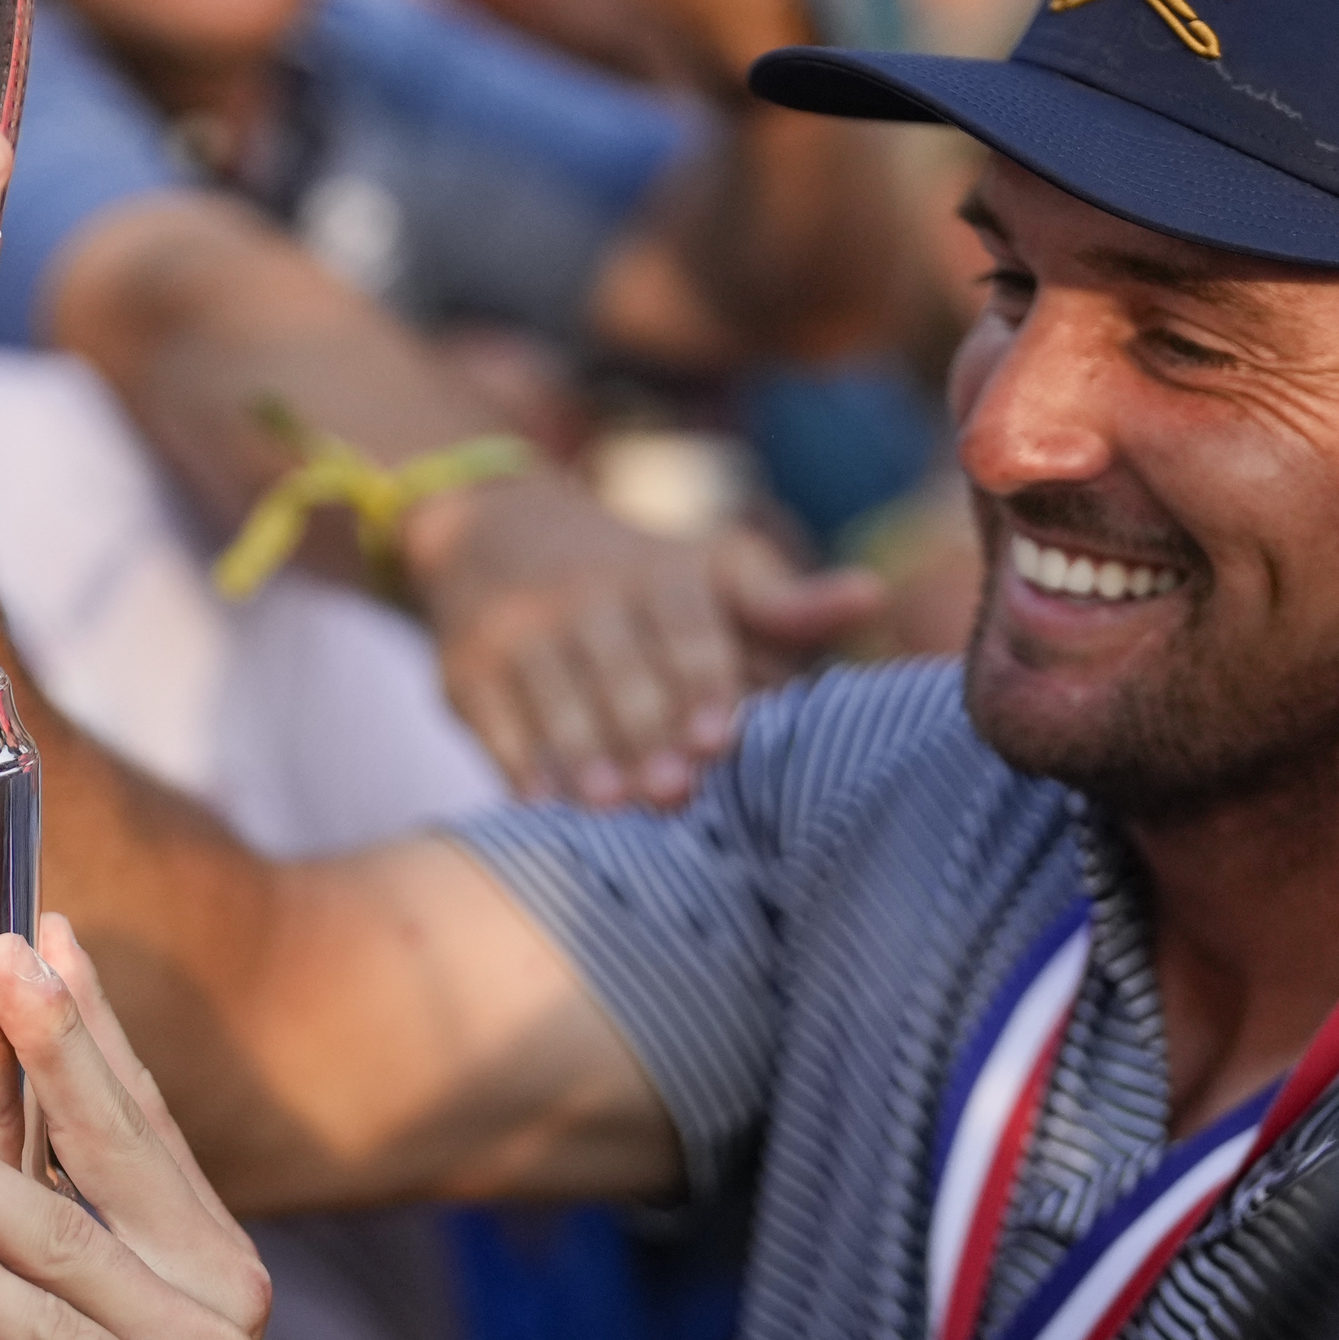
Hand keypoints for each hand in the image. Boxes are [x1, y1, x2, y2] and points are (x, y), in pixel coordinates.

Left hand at [0, 920, 270, 1339]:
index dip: (87, 1018)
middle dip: (47, 1040)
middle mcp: (218, 1279)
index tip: (38, 927)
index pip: (136, 1109)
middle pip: (116, 1141)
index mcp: (199, 1239)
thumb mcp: (39, 1303)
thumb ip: (19, 1213)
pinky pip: (44, 1335)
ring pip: (62, 1236)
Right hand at [408, 471, 879, 805]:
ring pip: (555, 700)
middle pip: (620, 672)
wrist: (496, 534)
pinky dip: (517, 762)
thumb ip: (787, 603)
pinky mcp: (465, 670)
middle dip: (644, 731)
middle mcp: (583, 594)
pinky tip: (540, 804)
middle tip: (672, 791)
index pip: (685, 631)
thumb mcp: (713, 572)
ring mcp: (518, 631)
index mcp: (658, 573)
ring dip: (582, 755)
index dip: (701, 683)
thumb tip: (873, 594)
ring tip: (608, 805)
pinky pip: (494, 722)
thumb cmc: (641, 579)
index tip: (720, 735)